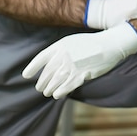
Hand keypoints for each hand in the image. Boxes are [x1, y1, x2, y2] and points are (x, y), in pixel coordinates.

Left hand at [22, 22, 136, 98]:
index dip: (32, 68)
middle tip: (41, 88)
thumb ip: (59, 51)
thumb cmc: (90, 43)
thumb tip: (48, 63)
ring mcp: (72, 65)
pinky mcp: (82, 74)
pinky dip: (60, 92)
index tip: (26, 75)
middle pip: (47, 73)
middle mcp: (63, 55)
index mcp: (60, 45)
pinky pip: (67, 86)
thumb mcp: (71, 41)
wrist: (109, 44)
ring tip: (48, 92)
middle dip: (42, 82)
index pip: (41, 58)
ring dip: (49, 89)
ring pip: (55, 81)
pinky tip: (57, 95)